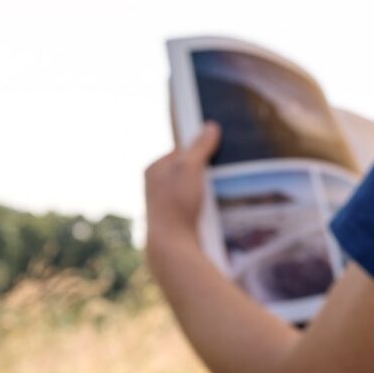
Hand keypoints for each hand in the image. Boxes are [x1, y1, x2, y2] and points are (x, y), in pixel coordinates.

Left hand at [144, 122, 220, 265]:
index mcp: (153, 170)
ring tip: (218, 193)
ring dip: (204, 192)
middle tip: (220, 174)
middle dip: (202, 173)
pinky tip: (213, 211)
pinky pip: (193, 208)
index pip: (179, 152)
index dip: (198, 152)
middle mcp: (154, 187)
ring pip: (190, 191)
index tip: (215, 153)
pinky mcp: (174, 223)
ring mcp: (163, 206)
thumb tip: (211, 126)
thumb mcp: (190, 166)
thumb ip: (200, 146)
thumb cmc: (177, 202)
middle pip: (185, 172)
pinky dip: (203, 208)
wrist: (172, 246)